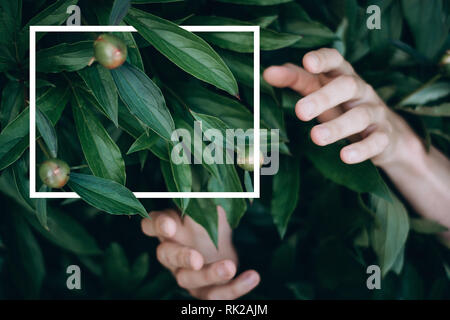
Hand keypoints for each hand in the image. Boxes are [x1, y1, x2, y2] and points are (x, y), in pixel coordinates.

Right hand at [141, 207, 259, 299]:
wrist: (222, 249)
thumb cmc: (211, 222)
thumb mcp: (212, 207)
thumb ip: (209, 197)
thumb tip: (216, 183)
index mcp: (170, 228)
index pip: (152, 225)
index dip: (157, 225)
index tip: (170, 226)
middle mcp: (172, 252)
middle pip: (166, 256)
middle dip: (181, 257)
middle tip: (197, 259)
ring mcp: (186, 273)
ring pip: (188, 279)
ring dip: (209, 275)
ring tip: (229, 267)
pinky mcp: (204, 290)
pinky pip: (215, 295)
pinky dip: (235, 288)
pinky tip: (253, 276)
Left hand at [263, 48, 421, 167]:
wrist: (386, 135)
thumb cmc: (343, 107)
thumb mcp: (321, 92)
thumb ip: (298, 81)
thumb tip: (268, 72)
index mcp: (343, 76)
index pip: (335, 60)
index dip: (323, 60)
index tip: (307, 62)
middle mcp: (361, 91)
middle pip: (346, 86)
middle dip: (324, 97)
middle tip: (301, 111)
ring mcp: (375, 113)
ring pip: (359, 116)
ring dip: (337, 127)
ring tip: (316, 137)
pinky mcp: (383, 137)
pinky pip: (375, 141)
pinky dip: (361, 149)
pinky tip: (345, 156)